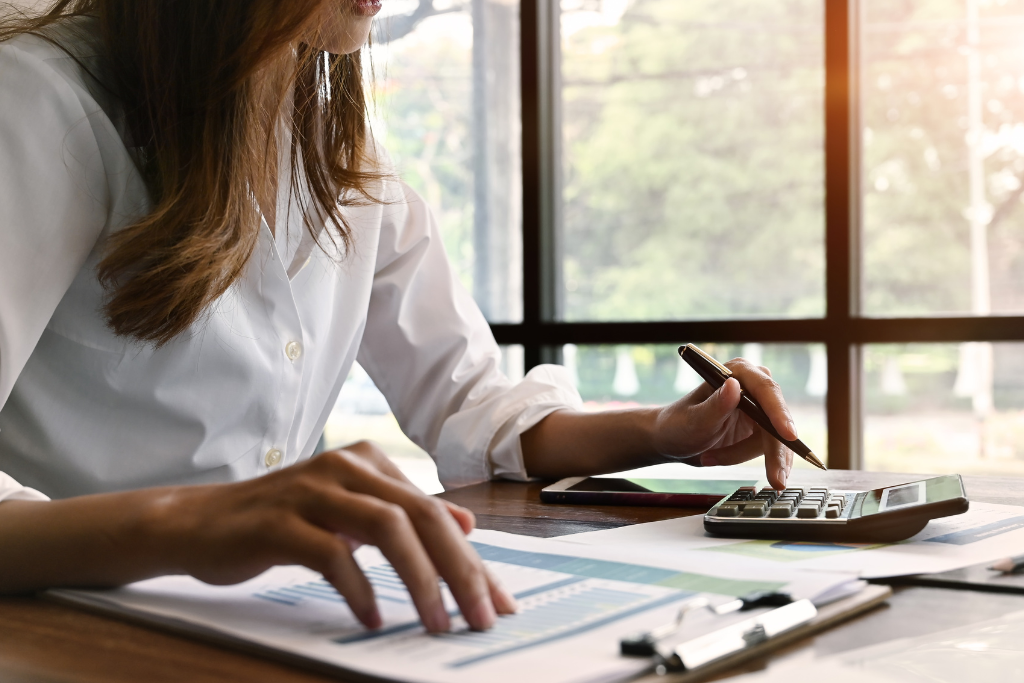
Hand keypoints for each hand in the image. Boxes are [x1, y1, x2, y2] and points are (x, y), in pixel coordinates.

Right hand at [144, 442, 516, 631]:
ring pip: (386, 528)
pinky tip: (370, 619)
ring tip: (436, 622)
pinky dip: (358, 589)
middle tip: (480, 618)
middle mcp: (346, 467)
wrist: (197, 522)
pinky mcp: (278, 521)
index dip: (473, 560)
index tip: (497, 603)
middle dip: (460, 571)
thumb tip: (466, 524)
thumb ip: (404, 514)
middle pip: (421, 516)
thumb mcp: (350, 512)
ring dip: (419, 580)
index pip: (435, 513)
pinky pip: (331, 554)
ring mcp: (311, 490)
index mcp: (369, 463)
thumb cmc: (281, 521)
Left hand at [651, 358, 796, 488]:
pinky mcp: (761, 428)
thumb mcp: (694, 420)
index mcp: (736, 373)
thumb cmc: (678, 425)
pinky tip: (726, 461)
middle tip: (776, 480)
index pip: (765, 390)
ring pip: (774, 439)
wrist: (673, 441)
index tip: (788, 435)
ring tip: (711, 458)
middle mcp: (752, 386)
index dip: (779, 413)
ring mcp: (759, 408)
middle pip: (776, 419)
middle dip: (774, 451)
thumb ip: (715, 405)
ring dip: (744, 455)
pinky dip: (754, 461)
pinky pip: (771, 449)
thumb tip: (734, 386)